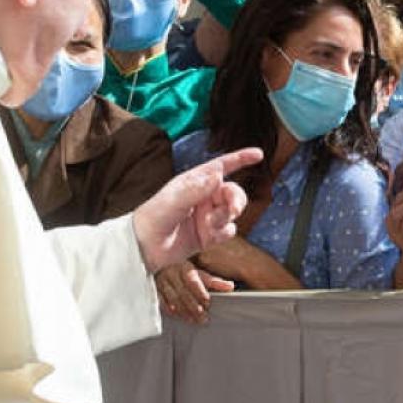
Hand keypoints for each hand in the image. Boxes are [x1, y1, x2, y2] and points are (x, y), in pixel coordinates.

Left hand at [132, 147, 262, 274]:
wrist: (144, 248)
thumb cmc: (153, 217)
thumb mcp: (173, 200)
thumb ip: (196, 189)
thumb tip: (218, 175)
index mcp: (196, 181)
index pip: (223, 165)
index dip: (241, 158)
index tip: (259, 154)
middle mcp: (204, 196)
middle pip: (234, 192)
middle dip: (236, 200)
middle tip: (233, 209)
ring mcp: (208, 215)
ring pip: (232, 212)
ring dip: (225, 218)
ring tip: (209, 225)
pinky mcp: (209, 235)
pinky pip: (227, 231)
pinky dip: (222, 233)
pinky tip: (208, 237)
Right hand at [155, 260, 232, 323]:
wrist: (164, 264)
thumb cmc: (185, 270)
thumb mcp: (200, 272)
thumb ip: (213, 281)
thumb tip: (230, 287)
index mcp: (185, 267)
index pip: (192, 280)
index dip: (200, 292)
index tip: (207, 302)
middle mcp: (173, 273)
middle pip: (183, 292)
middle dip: (193, 306)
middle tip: (203, 317)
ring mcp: (162, 281)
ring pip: (173, 298)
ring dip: (183, 311)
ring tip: (193, 320)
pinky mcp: (155, 289)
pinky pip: (161, 301)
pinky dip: (169, 309)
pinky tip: (177, 315)